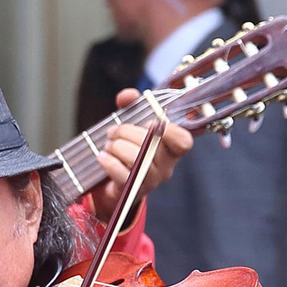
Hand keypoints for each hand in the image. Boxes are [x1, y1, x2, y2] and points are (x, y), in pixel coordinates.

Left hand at [88, 87, 193, 224]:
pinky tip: (102, 156)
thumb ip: (131, 105)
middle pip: (152, 144)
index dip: (171, 131)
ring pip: (137, 158)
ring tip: (108, 144)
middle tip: (113, 130)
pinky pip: (122, 174)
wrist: (113, 182)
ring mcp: (151, 181)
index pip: (183, 142)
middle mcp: (165, 167)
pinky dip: (109, 162)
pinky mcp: (134, 191)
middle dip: (127, 132)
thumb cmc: (128, 149)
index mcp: (171, 149)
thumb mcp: (130, 124)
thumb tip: (127, 95)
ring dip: (117, 146)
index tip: (152, 122)